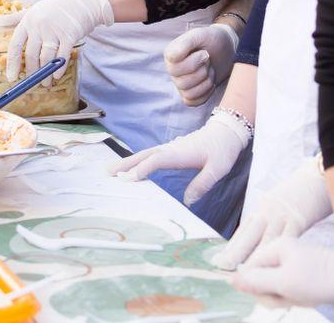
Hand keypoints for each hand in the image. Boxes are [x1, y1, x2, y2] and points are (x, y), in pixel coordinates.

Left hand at [6, 0, 113, 80]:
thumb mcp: (34, 9)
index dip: (12, 63)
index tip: (12, 77)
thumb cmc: (57, 8)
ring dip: (45, 74)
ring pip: (46, 58)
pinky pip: (62, 57)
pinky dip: (59, 69)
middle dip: (32, 73)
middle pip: (31, 55)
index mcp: (28, 20)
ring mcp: (54, 30)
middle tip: (33, 83)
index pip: (15, 45)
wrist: (84, 2)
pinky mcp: (69, 35)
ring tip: (46, 83)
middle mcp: (39, 25)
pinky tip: (57, 75)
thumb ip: (16, 18)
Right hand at [109, 109, 249, 205]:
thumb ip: (203, 184)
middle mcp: (171, 148)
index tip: (126, 179)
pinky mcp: (172, 149)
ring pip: (145, 154)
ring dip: (128, 161)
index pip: (156, 161)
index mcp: (179, 153)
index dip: (141, 169)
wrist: (226, 131)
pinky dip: (138, 160)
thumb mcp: (218, 169)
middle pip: (144, 156)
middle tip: (107, 172)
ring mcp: (170, 148)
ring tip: (112, 170)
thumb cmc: (222, 150)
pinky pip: (151, 155)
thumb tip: (187, 201)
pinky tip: (132, 167)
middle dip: (125, 164)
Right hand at [164, 23, 239, 105]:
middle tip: (209, 61)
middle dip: (202, 72)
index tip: (205, 53)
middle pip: (182, 83)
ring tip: (211, 70)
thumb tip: (172, 57)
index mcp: (170, 55)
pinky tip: (211, 82)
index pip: (174, 68)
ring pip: (188, 93)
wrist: (226, 47)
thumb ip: (185, 42)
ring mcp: (180, 83)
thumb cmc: (212, 39)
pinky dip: (205, 94)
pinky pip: (192, 102)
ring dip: (205, 82)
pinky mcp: (190, 93)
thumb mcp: (200, 34)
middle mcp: (172, 69)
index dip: (193, 62)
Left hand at [212, 156, 331, 269]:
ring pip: (266, 239)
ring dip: (255, 257)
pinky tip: (274, 265)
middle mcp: (268, 210)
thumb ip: (269, 221)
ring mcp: (282, 214)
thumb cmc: (300, 193)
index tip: (220, 261)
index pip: (243, 230)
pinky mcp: (299, 218)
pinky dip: (278, 251)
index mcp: (262, 208)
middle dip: (236, 252)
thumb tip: (259, 243)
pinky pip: (286, 237)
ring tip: (246, 273)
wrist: (317, 176)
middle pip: (249, 234)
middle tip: (223, 267)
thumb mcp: (278, 205)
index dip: (232, 247)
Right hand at [234, 238, 333, 307]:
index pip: (250, 270)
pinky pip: (287, 290)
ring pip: (274, 288)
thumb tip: (231, 280)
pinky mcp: (300, 275)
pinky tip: (305, 298)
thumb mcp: (284, 282)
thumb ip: (256, 281)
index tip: (274, 294)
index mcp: (274, 248)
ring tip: (301, 297)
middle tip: (290, 297)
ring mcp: (290, 265)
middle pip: (261, 280)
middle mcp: (280, 254)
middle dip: (273, 294)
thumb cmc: (319, 279)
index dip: (257, 287)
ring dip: (285, 298)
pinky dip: (294, 298)